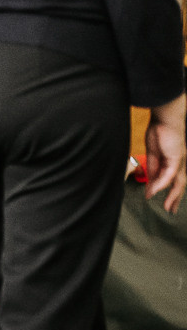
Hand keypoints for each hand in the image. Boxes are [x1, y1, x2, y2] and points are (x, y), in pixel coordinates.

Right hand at [144, 93, 185, 212]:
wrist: (165, 119)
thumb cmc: (158, 132)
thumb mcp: (152, 154)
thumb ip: (152, 170)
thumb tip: (149, 184)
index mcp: (173, 162)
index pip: (172, 181)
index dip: (168, 192)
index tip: (163, 202)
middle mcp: (180, 164)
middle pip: (179, 185)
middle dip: (175, 198)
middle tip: (171, 211)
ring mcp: (179, 162)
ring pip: (179, 183)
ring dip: (173, 196)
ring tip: (168, 208)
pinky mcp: (176, 158)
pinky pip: (169, 175)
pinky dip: (161, 184)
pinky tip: (155, 191)